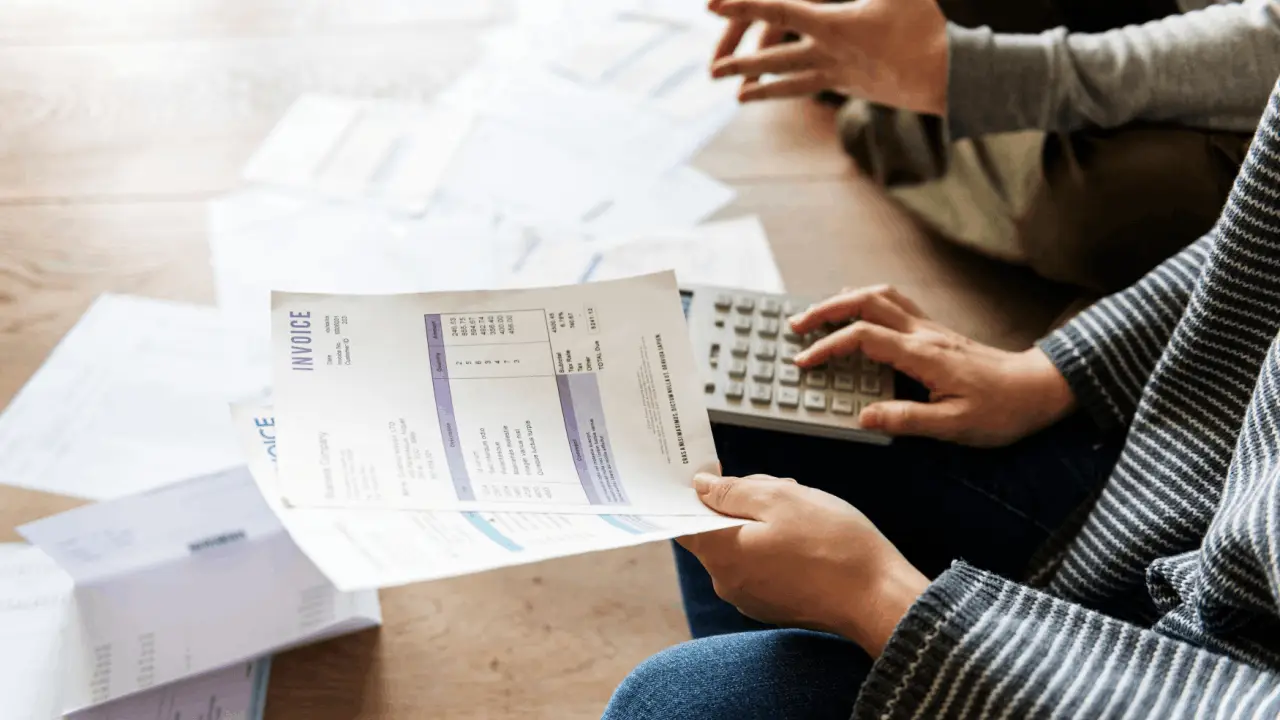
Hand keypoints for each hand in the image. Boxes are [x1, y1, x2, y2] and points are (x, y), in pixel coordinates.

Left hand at [679, 472, 927, 656]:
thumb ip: (733, 490)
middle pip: (717, 530)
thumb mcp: (781, 498)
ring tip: (804, 511)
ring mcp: (751, 598)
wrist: (879, 598)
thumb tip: (701, 487)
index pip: (682, 521)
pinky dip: (778, 546)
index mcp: (721, 554)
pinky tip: (810, 536)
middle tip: (782, 487)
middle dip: (743, 502)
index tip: (714, 473)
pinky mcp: (775, 605)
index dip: (694, 495)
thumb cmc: (833, 545)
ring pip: (744, 545)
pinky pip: (763, 565)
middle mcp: (728, 582)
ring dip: (765, 522)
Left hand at [707, 0, 948, 115]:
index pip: (776, 11)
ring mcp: (838, 76)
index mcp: (831, 24)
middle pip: (772, 60)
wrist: (944, 75)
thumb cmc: (924, 24)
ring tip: (737, 99)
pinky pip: (814, 87)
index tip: (711, 6)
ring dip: (761, 90)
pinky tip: (782, 93)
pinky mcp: (851, 87)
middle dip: (739, 63)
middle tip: (711, 71)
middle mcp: (827, 54)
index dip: (741, 6)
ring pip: (791, 84)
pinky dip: (793, 90)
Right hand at [790, 285, 1075, 446]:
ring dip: (844, 300)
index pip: (864, 338)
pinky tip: (856, 313)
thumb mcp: (956, 426)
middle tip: (796, 326)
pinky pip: (895, 304)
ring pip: (880, 296)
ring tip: (817, 314)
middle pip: (866, 302)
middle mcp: (924, 334)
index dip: (829, 347)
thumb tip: (863, 416)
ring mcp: (931, 328)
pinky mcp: (936, 332)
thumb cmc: (1003, 411)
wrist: (1041, 389)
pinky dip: (867, 301)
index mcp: (924, 355)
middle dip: (825, 310)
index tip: (804, 363)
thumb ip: (908, 420)